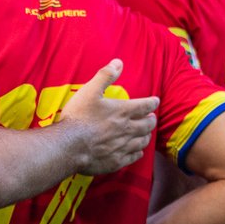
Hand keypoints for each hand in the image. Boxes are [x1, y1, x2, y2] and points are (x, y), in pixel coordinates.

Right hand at [60, 59, 158, 174]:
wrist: (69, 145)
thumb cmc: (79, 117)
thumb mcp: (90, 91)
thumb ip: (105, 76)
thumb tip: (118, 63)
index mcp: (122, 111)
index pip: (145, 106)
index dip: (152, 102)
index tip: (155, 101)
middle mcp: (127, 129)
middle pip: (147, 125)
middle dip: (151, 120)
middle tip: (151, 118)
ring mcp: (123, 146)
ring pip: (142, 141)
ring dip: (146, 136)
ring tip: (145, 133)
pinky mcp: (116, 161)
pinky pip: (134, 157)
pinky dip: (138, 152)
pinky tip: (136, 151)